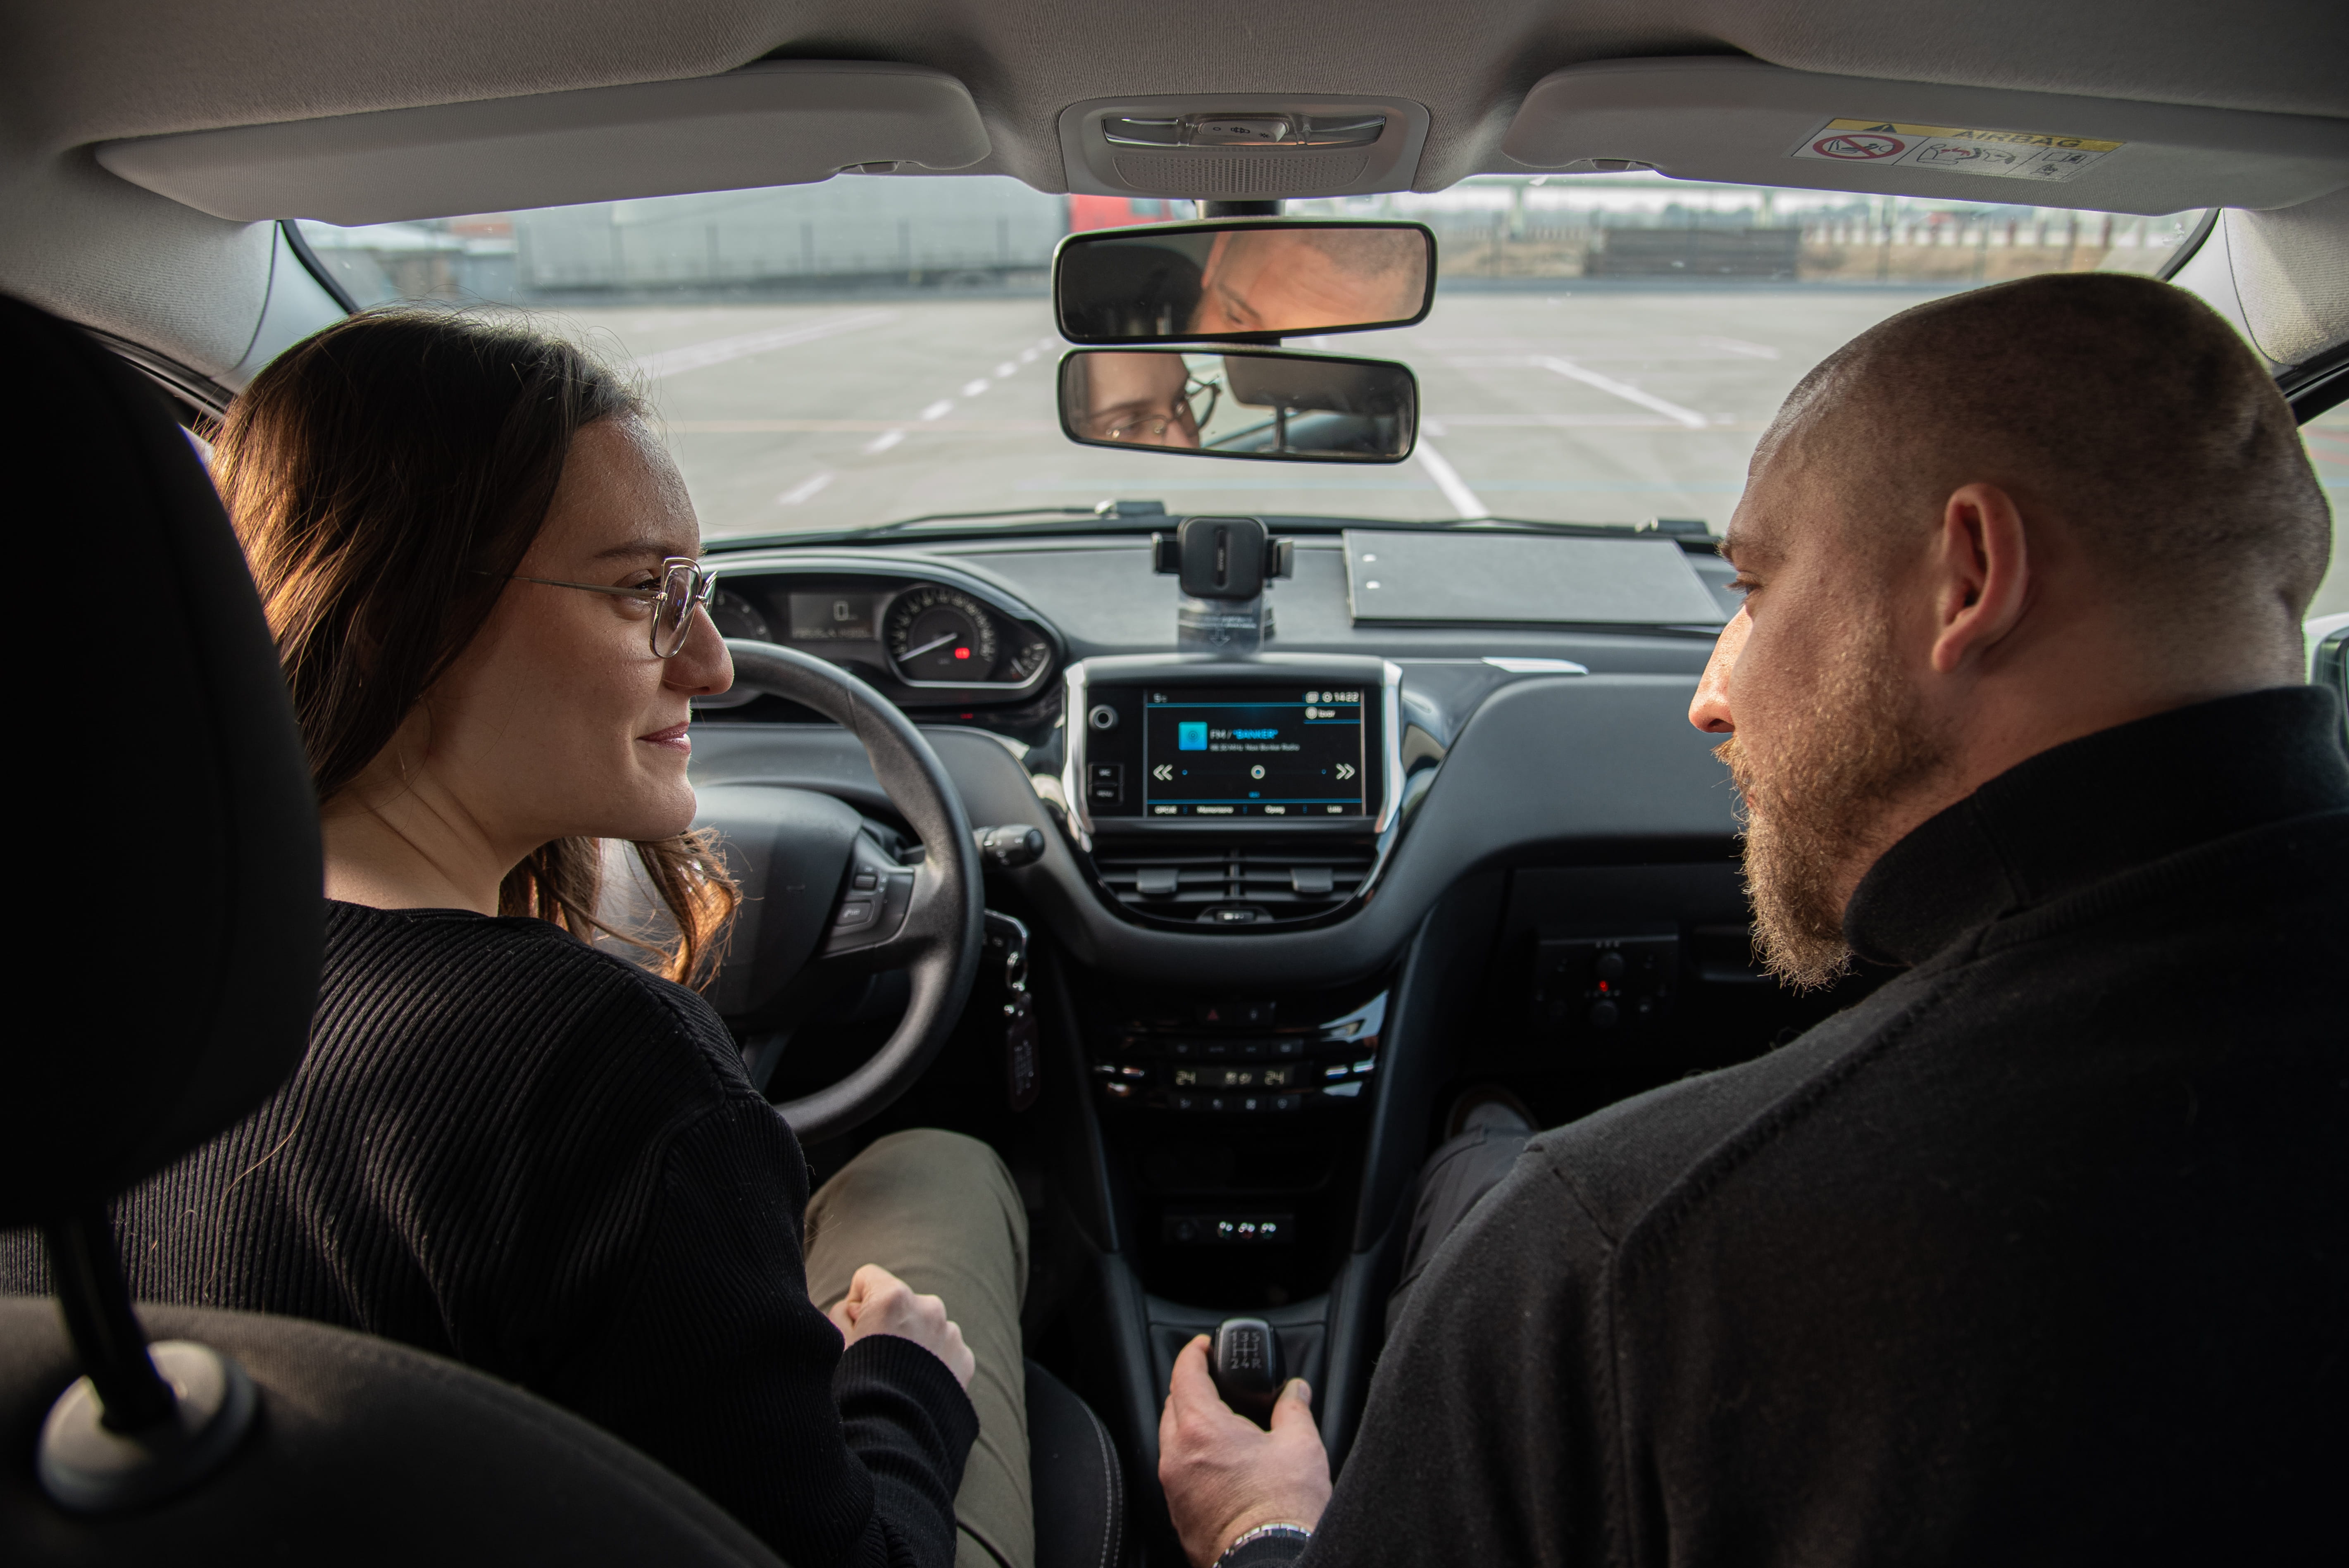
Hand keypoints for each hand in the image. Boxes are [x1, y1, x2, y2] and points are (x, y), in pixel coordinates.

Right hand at [825, 1263, 974, 1388]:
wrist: (896, 1440)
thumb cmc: (857, 1391)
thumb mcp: (834, 1348)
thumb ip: (840, 1316)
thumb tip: (854, 1310)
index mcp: (892, 1298)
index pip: (867, 1278)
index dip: (854, 1306)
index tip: (854, 1332)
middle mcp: (928, 1307)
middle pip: (898, 1303)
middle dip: (887, 1323)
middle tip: (875, 1360)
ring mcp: (951, 1333)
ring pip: (923, 1325)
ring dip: (911, 1342)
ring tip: (897, 1378)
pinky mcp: (965, 1358)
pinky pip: (943, 1348)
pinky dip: (931, 1362)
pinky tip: (917, 1387)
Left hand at [1158, 1334, 1330, 1566]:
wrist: (1270, 1565)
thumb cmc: (1283, 1511)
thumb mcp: (1300, 1447)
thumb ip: (1294, 1408)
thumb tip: (1296, 1391)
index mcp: (1202, 1429)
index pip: (1185, 1373)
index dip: (1194, 1353)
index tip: (1204, 1347)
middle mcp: (1178, 1456)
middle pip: (1172, 1404)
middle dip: (1190, 1387)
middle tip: (1216, 1382)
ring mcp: (1174, 1487)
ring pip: (1171, 1439)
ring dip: (1189, 1424)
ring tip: (1222, 1424)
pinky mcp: (1178, 1513)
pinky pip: (1176, 1471)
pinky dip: (1191, 1456)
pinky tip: (1219, 1463)